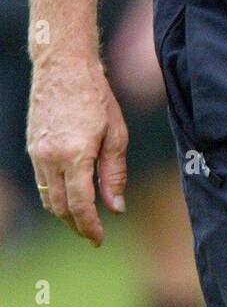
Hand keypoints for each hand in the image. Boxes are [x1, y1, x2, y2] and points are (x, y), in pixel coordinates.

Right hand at [27, 53, 127, 245]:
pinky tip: (68, 195)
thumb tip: (115, 208)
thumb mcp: (115, 133)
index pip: (80, 205)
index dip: (90, 227)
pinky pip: (41, 182)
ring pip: (47, 197)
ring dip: (63, 213)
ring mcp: (38, 153)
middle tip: (92, 234)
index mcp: (76, 155)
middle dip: (76, 225)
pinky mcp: (32, 147)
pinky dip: (53, 195)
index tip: (99, 239)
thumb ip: (114, 173)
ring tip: (82, 219)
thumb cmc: (96, 96)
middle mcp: (51, 158)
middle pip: (60, 207)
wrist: (63, 67)